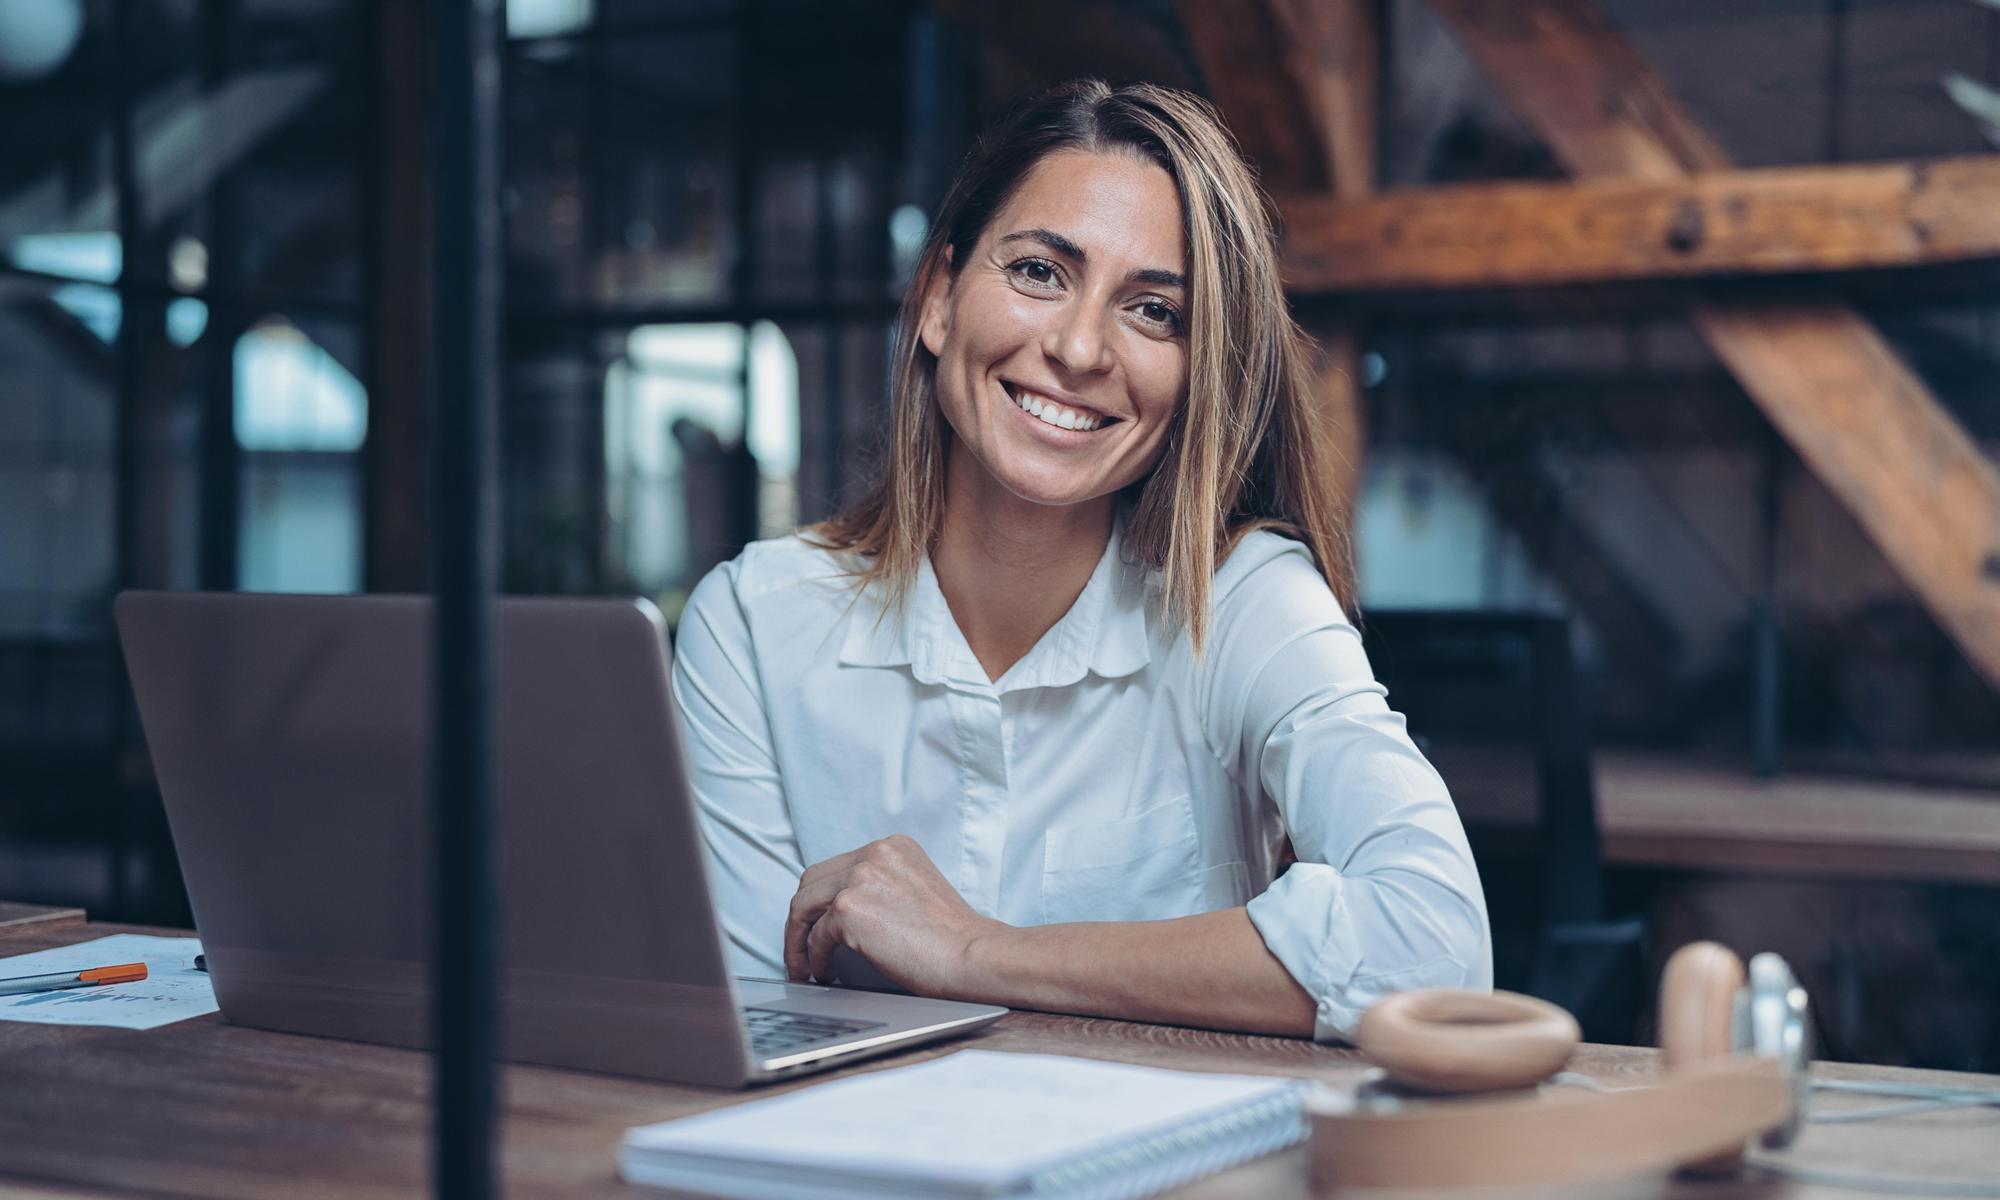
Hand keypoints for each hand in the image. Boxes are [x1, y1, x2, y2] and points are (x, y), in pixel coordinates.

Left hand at [784, 834, 1004, 996]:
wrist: (970, 956)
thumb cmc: (951, 938)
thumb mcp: (915, 890)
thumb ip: (881, 886)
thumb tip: (840, 912)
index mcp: (892, 846)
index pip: (837, 867)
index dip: (821, 899)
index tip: (817, 924)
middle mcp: (873, 854)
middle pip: (812, 881)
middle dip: (802, 917)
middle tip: (802, 946)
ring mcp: (859, 878)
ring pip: (804, 906)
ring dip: (798, 940)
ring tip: (805, 965)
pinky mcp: (849, 908)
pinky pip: (815, 936)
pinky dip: (814, 958)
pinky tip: (825, 972)